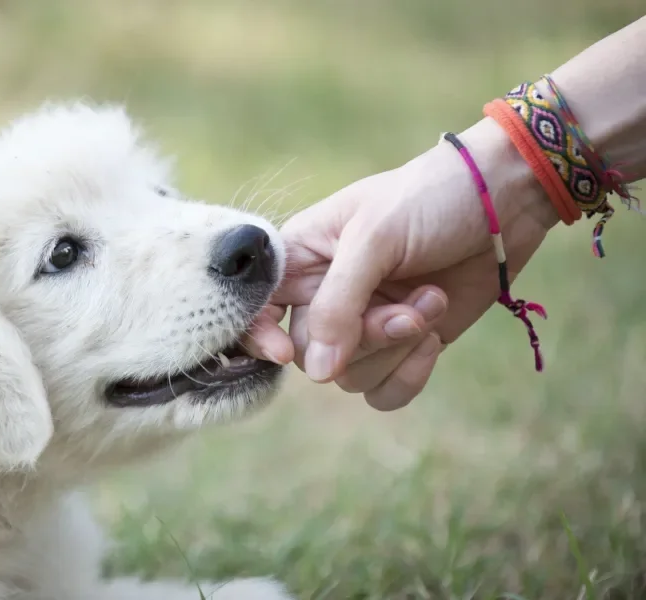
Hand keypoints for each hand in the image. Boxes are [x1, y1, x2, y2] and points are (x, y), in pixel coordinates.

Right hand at [250, 118, 559, 409]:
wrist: (503, 200)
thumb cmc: (429, 198)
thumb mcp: (375, 238)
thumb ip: (339, 304)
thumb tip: (318, 373)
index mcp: (301, 258)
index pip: (257, 310)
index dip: (261, 337)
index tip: (284, 351)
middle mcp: (324, 296)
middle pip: (312, 356)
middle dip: (364, 339)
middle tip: (406, 309)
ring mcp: (364, 324)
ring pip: (350, 378)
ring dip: (396, 349)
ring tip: (430, 302)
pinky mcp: (403, 346)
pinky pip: (385, 391)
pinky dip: (410, 374)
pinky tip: (435, 336)